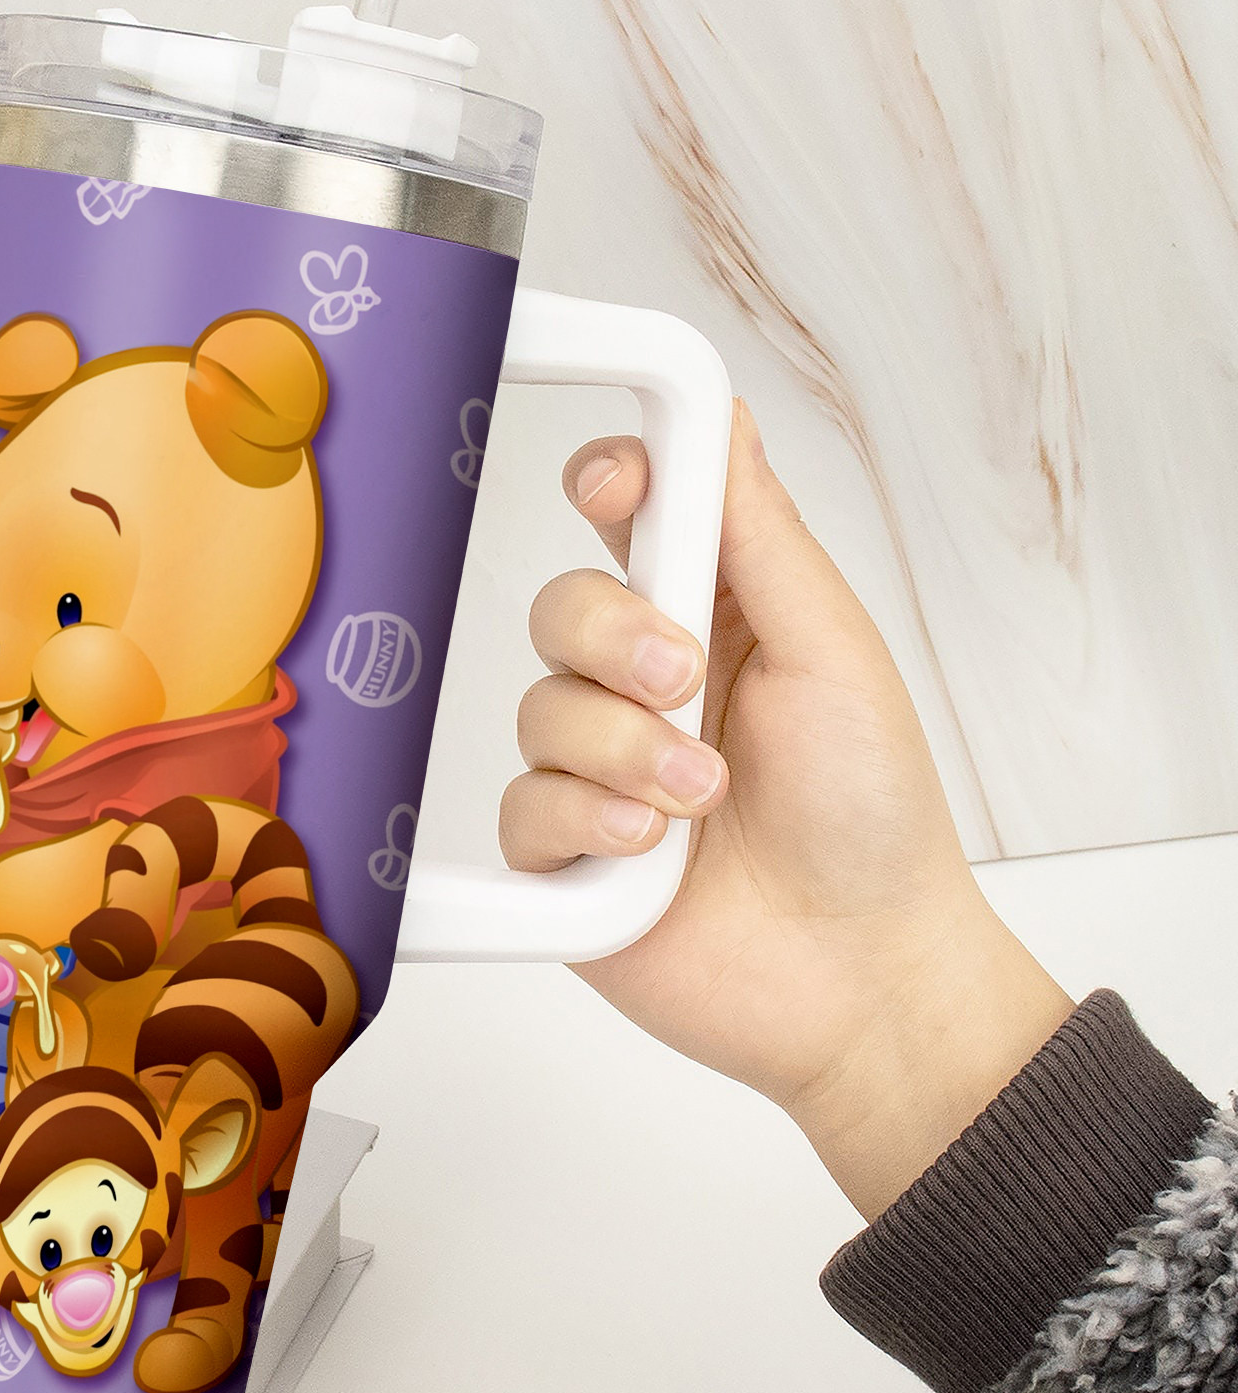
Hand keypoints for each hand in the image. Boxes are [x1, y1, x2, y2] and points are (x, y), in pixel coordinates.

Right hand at [500, 402, 1070, 1216]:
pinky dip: (584, 819)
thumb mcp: (831, 652)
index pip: (633, 516)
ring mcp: (598, 772)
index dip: (610, 482)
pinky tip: (648, 851)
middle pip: (562, 605)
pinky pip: (520, 805)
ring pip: (538, 708)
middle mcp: (647, 687)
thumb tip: (715, 416)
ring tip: (700, 801)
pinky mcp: (561, 853)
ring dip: (622, 750)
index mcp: (719, 617)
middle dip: (614, 637)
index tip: (615, 486)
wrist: (861, 977)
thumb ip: (759, 536)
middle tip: (684, 685)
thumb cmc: (873, 816)